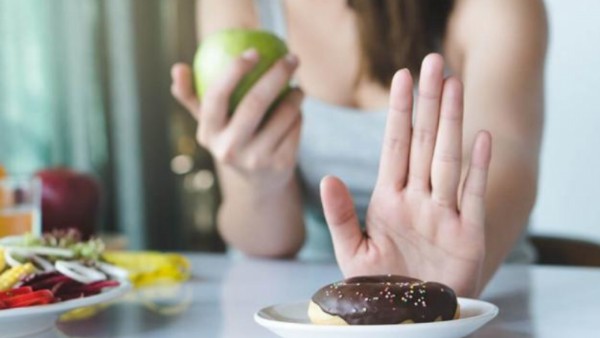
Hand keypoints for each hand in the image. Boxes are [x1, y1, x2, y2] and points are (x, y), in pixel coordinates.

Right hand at [170, 51, 303, 190]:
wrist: (259, 182)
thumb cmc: (232, 139)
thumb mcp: (211, 123)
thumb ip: (192, 96)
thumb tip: (178, 68)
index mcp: (208, 134)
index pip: (216, 96)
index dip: (234, 70)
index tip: (253, 52)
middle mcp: (229, 149)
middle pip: (254, 102)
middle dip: (276, 74)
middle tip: (291, 58)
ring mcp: (255, 160)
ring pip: (282, 114)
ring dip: (295, 95)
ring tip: (297, 87)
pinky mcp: (280, 165)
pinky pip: (295, 127)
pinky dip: (299, 115)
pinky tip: (298, 111)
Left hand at [320, 54, 491, 296]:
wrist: (410, 319)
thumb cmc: (381, 287)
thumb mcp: (352, 252)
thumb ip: (340, 215)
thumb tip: (327, 177)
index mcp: (389, 200)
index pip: (394, 146)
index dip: (398, 112)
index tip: (401, 78)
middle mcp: (418, 199)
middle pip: (423, 142)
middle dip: (428, 103)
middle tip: (433, 62)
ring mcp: (444, 214)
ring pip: (447, 159)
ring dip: (452, 122)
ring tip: (455, 85)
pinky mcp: (468, 235)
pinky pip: (473, 195)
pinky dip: (477, 168)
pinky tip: (480, 138)